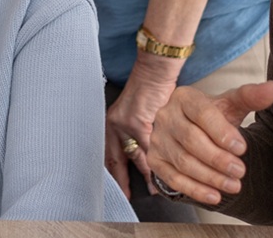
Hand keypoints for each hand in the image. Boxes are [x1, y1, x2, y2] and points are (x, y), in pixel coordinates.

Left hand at [104, 53, 183, 198]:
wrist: (155, 73)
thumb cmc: (148, 91)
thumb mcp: (134, 113)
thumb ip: (134, 132)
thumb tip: (143, 154)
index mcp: (111, 124)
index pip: (107, 155)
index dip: (112, 173)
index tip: (116, 189)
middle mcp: (115, 127)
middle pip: (116, 161)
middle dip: (122, 181)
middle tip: (127, 198)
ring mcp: (127, 127)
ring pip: (137, 159)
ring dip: (147, 176)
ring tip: (154, 191)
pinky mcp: (142, 125)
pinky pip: (151, 151)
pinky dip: (158, 164)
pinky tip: (164, 175)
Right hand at [148, 79, 272, 206]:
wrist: (193, 132)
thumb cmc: (214, 118)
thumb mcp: (231, 106)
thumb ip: (251, 97)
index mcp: (183, 97)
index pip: (201, 113)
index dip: (221, 132)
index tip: (242, 148)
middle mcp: (165, 116)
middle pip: (191, 140)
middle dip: (218, 159)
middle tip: (241, 171)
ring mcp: (157, 139)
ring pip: (183, 161)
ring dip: (210, 177)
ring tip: (234, 185)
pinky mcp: (155, 160)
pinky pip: (173, 178)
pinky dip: (194, 189)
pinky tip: (215, 196)